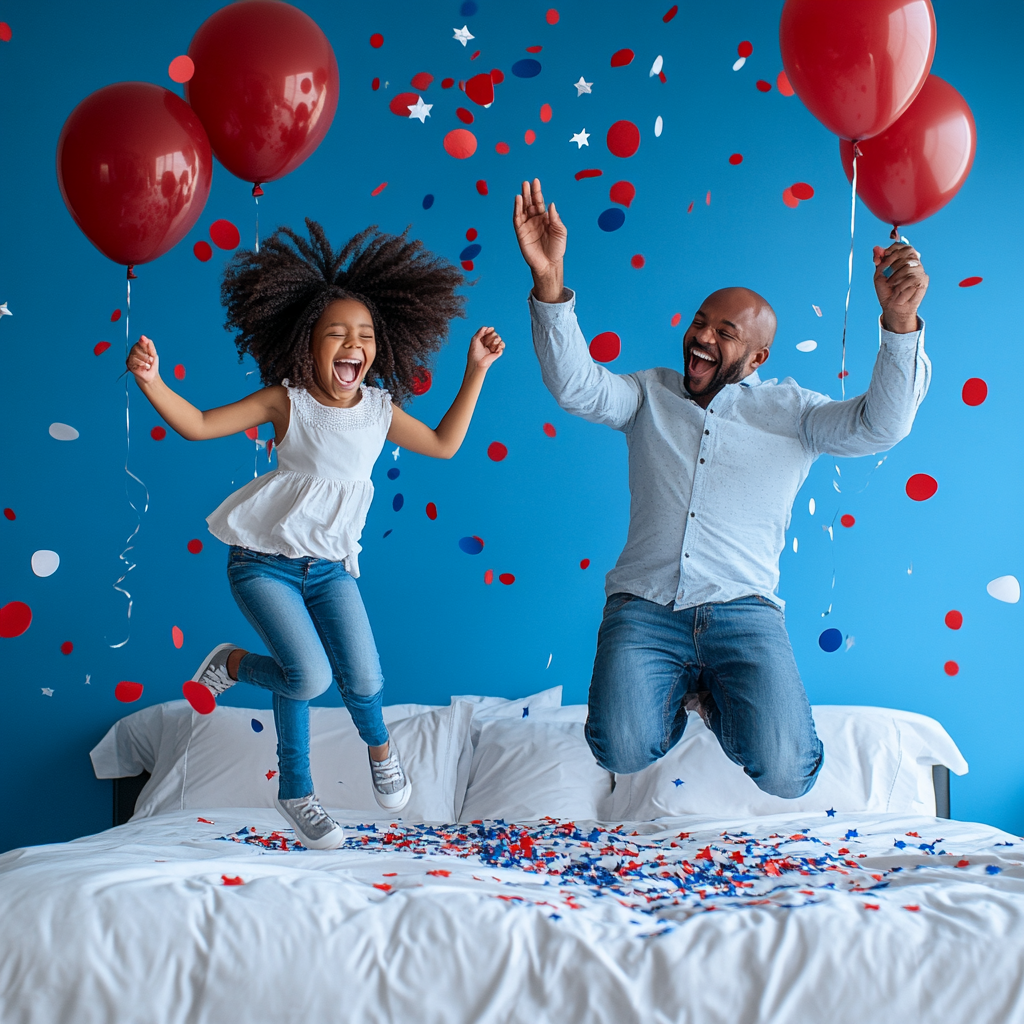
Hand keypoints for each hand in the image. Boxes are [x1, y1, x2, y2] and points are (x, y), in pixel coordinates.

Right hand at [127, 336, 159, 383]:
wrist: (151, 376)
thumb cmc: (152, 364)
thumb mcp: (153, 353)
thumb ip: (149, 345)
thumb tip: (143, 337)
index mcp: (139, 347)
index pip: (140, 342)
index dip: (145, 345)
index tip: (149, 349)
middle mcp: (133, 351)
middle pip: (137, 349)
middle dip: (146, 356)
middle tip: (150, 360)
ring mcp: (130, 358)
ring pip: (136, 356)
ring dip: (145, 362)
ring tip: (147, 365)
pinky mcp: (129, 365)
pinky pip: (135, 363)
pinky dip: (142, 366)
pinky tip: (144, 368)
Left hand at [467, 326, 503, 372]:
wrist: (477, 363)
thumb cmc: (474, 353)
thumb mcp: (475, 339)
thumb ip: (480, 332)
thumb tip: (486, 327)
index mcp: (484, 339)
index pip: (489, 330)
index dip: (488, 330)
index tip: (485, 332)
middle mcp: (489, 342)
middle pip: (494, 334)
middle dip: (490, 337)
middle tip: (485, 344)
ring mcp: (494, 347)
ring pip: (499, 338)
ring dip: (494, 341)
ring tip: (490, 347)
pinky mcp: (498, 352)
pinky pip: (502, 344)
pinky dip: (499, 346)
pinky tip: (494, 349)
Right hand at [513, 178, 566, 298]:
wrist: (549, 264)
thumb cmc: (557, 248)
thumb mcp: (560, 232)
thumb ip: (555, 218)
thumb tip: (551, 205)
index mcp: (545, 218)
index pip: (540, 202)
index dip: (537, 192)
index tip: (536, 181)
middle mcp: (535, 219)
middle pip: (530, 203)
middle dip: (529, 192)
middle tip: (527, 182)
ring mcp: (527, 225)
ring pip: (523, 209)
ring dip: (522, 198)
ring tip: (523, 188)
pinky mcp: (521, 232)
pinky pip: (518, 219)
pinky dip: (517, 209)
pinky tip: (518, 200)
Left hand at [873, 243, 928, 332]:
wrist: (892, 307)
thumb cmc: (887, 292)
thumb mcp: (879, 275)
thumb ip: (879, 261)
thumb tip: (876, 248)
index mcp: (904, 260)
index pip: (903, 246)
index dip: (893, 249)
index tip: (884, 257)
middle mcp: (913, 263)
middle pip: (907, 252)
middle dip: (893, 263)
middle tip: (886, 277)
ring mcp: (919, 271)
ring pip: (908, 266)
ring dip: (895, 278)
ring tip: (892, 287)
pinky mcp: (923, 280)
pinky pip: (912, 278)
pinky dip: (902, 286)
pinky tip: (899, 292)